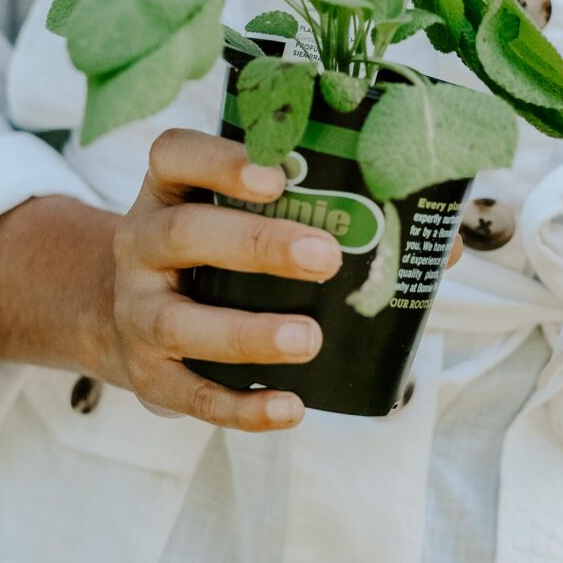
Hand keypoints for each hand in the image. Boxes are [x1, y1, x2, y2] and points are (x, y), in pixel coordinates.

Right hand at [102, 129, 345, 430]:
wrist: (131, 319)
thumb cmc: (213, 259)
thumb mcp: (235, 219)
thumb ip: (314, 214)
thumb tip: (431, 240)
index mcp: (168, 192)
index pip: (174, 155)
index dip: (221, 162)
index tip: (279, 176)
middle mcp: (142, 245)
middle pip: (183, 234)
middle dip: (256, 244)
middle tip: (324, 256)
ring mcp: (137, 312)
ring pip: (177, 323)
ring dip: (246, 333)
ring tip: (309, 339)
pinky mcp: (149, 375)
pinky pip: (191, 395)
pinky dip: (242, 407)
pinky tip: (291, 407)